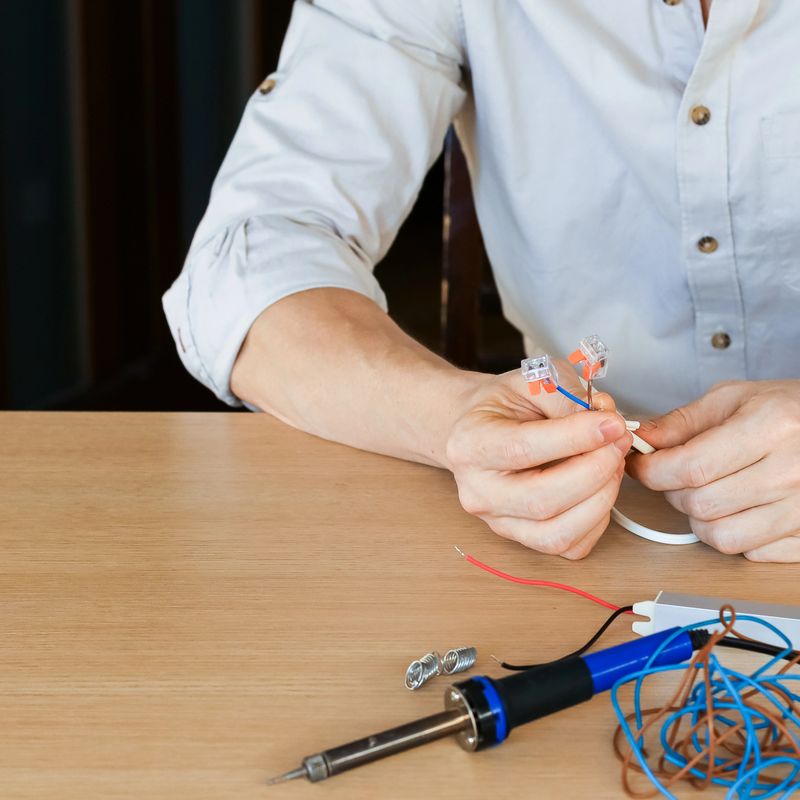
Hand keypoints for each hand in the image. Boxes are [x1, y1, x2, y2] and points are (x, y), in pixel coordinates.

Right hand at [445, 365, 631, 559]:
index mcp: (471, 445)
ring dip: (601, 498)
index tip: (611, 423)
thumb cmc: (503, 406)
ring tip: (613, 463)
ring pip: (558, 532)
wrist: (479, 430)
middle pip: (542, 499)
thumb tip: (602, 419)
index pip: (523, 448)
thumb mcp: (529, 381)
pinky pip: (569, 546)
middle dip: (595, 470)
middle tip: (619, 441)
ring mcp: (498, 521)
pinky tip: (599, 488)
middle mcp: (478, 491)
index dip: (575, 438)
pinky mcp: (522, 538)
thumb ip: (564, 395)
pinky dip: (597, 520)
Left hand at [627, 380, 799, 561]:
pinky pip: (752, 553)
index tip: (641, 465)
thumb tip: (641, 438)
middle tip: (677, 475)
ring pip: (721, 537)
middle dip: (673, 491)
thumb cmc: (791, 410)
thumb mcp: (736, 398)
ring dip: (700, 519)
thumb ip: (684, 421)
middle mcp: (792, 471)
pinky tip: (742, 509)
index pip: (690, 466)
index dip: (652, 470)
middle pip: (700, 504)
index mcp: (772, 427)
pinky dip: (736, 535)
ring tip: (709, 493)